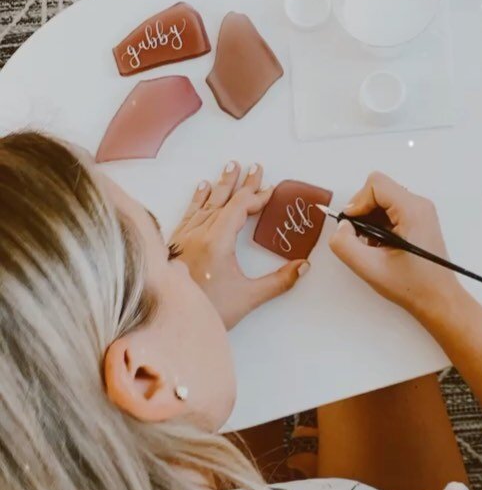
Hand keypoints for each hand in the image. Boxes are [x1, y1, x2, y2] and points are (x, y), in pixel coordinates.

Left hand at [170, 161, 307, 329]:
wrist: (170, 323)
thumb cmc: (207, 310)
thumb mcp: (248, 297)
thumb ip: (279, 281)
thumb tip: (303, 267)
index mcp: (217, 241)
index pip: (240, 208)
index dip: (257, 196)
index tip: (270, 190)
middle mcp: (198, 234)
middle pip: (224, 199)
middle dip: (241, 183)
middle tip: (254, 166)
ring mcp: (185, 237)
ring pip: (206, 203)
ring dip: (221, 185)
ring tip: (230, 168)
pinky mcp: (176, 244)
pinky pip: (190, 212)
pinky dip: (199, 198)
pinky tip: (202, 188)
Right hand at [328, 171, 460, 318]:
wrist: (438, 299)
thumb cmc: (412, 286)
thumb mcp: (369, 267)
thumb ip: (344, 244)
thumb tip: (342, 226)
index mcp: (412, 210)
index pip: (375, 185)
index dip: (357, 203)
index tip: (351, 226)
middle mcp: (419, 205)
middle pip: (379, 190)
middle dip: (362, 212)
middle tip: (359, 238)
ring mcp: (421, 212)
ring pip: (383, 200)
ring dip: (370, 220)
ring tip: (372, 246)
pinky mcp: (418, 221)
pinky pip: (391, 211)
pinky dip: (379, 225)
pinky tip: (380, 246)